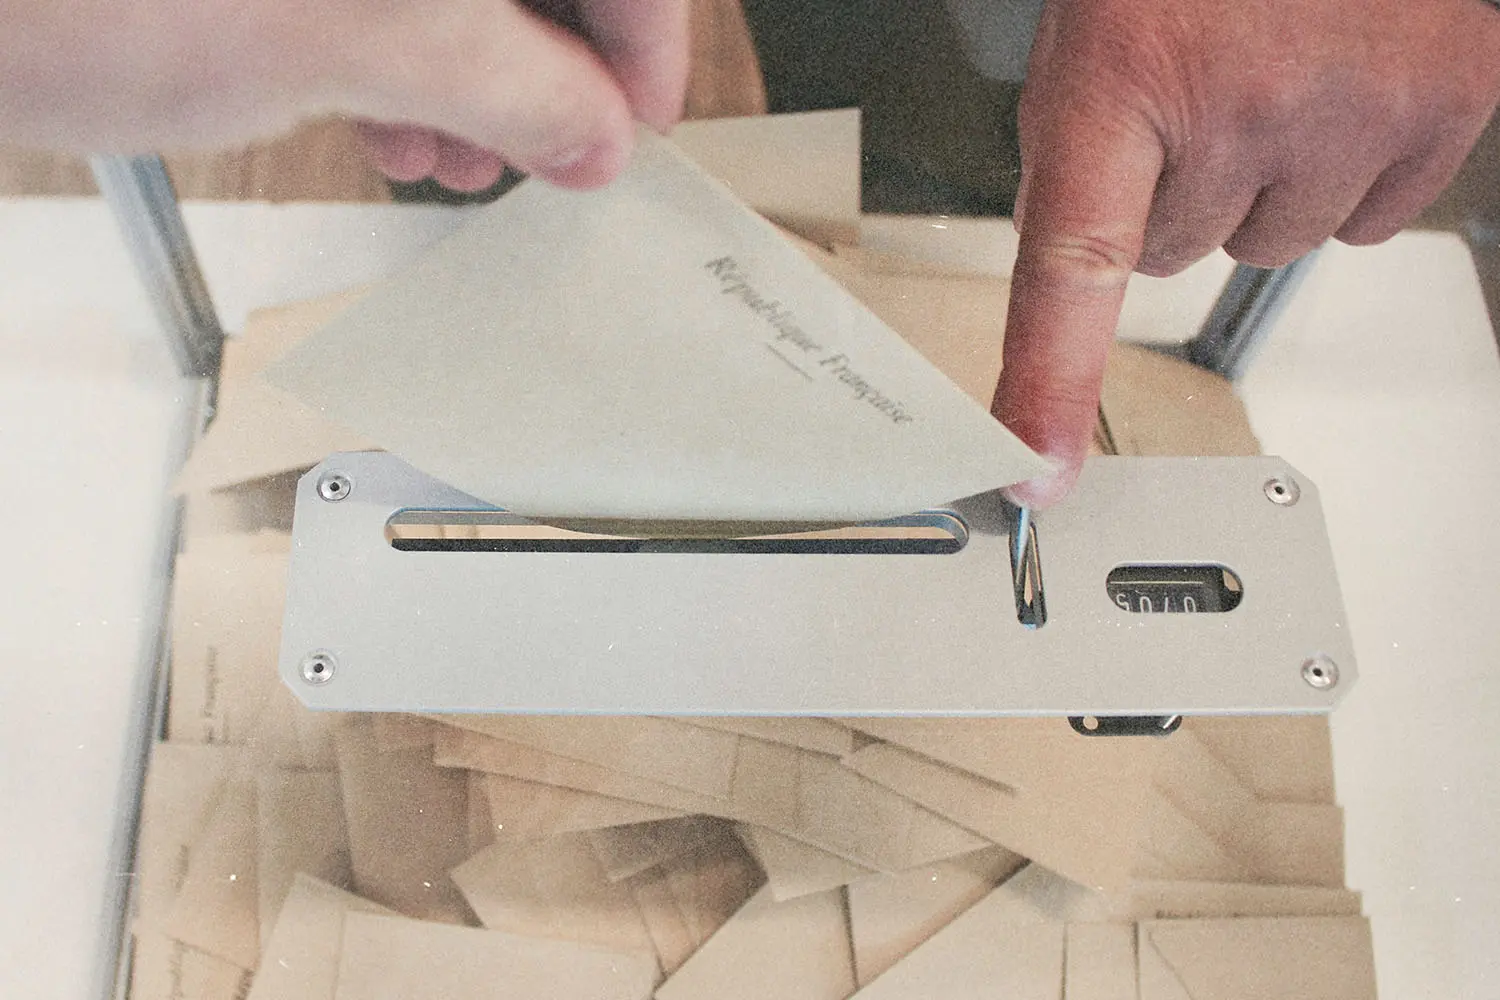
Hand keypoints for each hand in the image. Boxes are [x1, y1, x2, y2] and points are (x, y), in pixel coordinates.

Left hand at [3, 0, 687, 190]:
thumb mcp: (357, 44)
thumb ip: (513, 87)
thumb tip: (594, 132)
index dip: (644, 36)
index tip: (637, 122)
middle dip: (552, 67)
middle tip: (552, 152)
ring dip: (475, 78)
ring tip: (455, 154)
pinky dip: (399, 62)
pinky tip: (385, 120)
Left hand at [994, 0, 1499, 506]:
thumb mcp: (1096, 38)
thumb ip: (1081, 156)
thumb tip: (1088, 280)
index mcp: (1122, 79)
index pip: (1067, 267)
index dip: (1048, 382)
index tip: (1036, 467)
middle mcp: (1241, 103)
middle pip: (1176, 255)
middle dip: (1175, 195)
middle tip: (1194, 102)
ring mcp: (1350, 113)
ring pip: (1270, 243)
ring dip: (1261, 185)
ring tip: (1270, 82)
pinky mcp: (1439, 112)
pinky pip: (1361, 222)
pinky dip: (1341, 172)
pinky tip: (1333, 94)